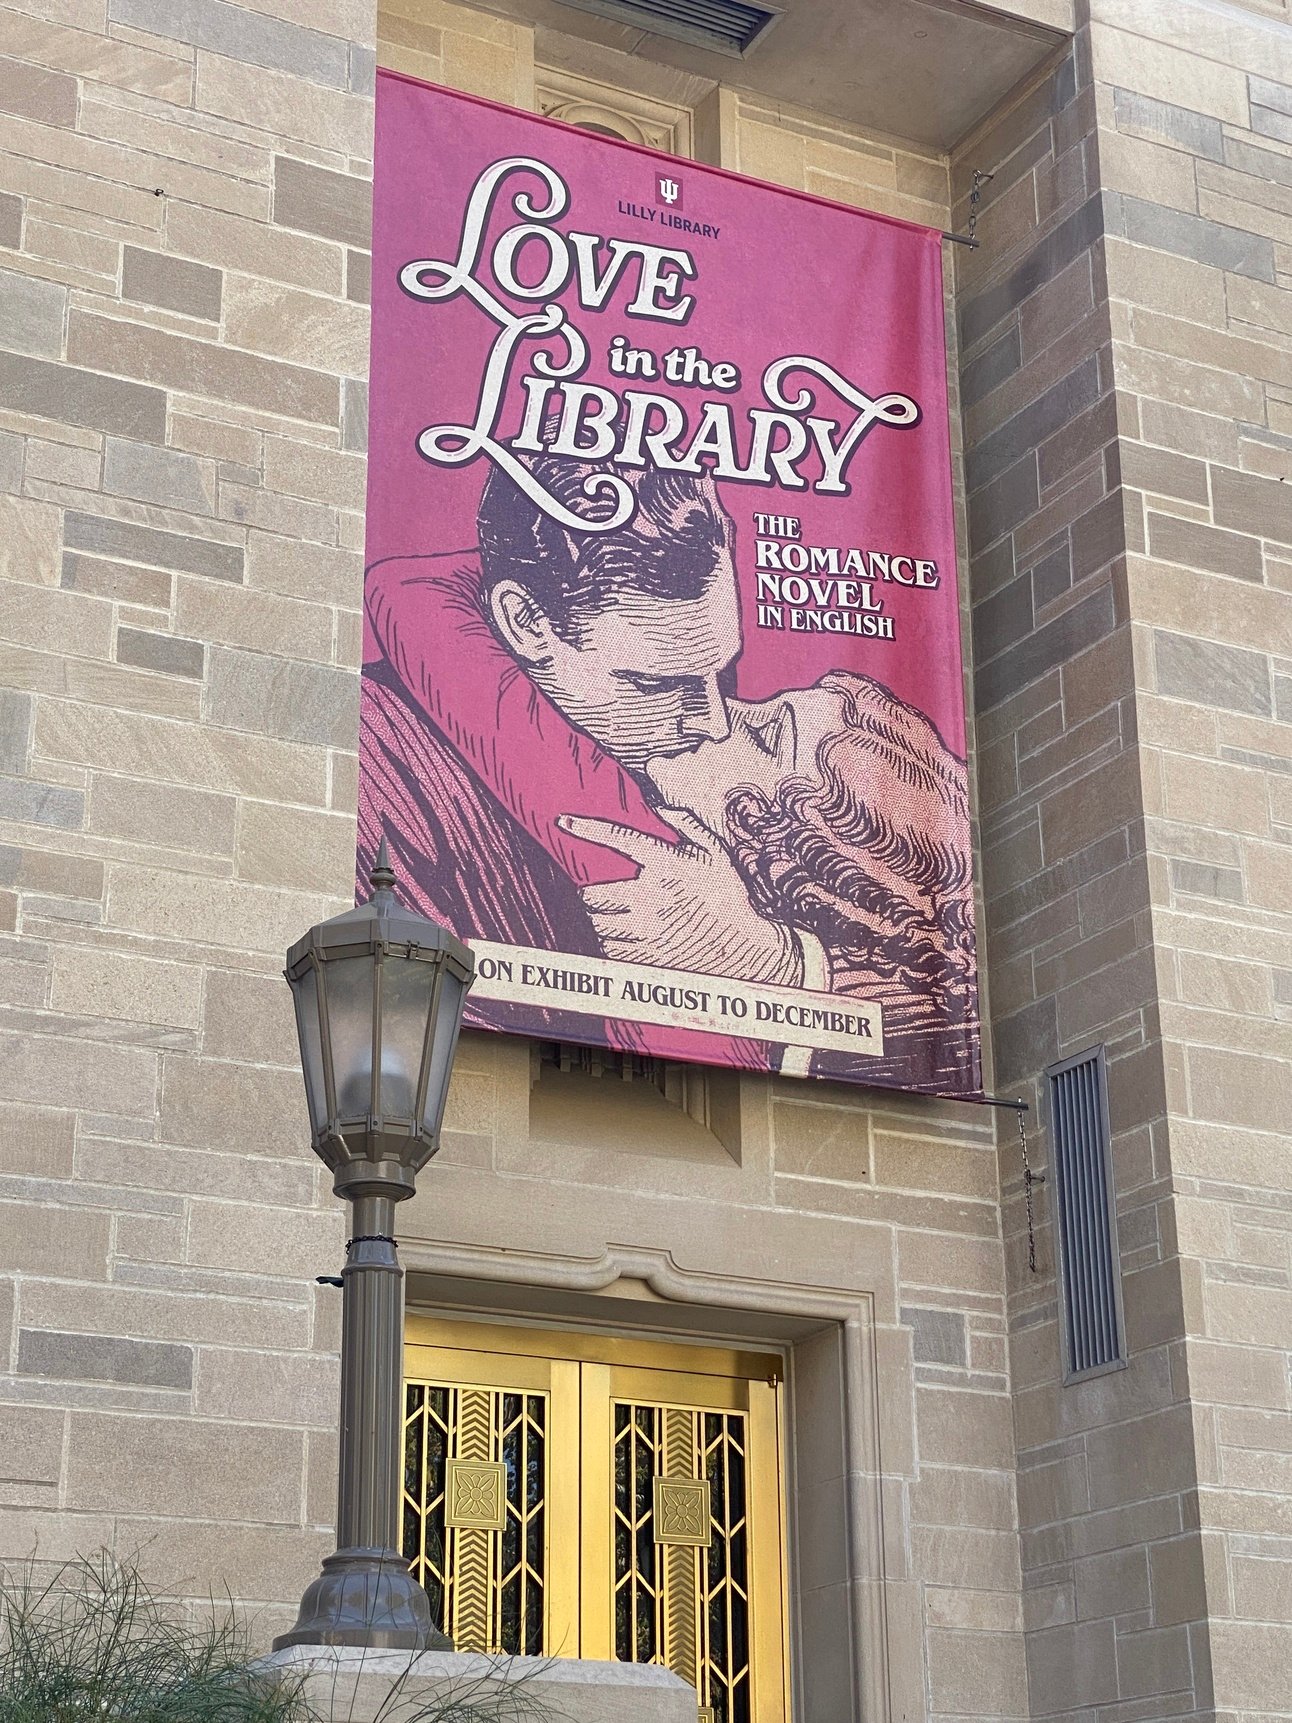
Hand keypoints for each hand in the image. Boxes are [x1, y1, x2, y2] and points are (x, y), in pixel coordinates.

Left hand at [557, 806, 803, 984]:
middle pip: (593, 895)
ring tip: (611, 919)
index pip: (617, 838)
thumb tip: (660, 807)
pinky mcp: (646, 954)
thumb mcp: (715, 852)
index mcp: (665, 864)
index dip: (586, 828)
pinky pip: (610, 949)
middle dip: (590, 895)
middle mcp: (650, 895)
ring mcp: (646, 927)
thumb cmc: (729, 896)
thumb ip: (686, 825)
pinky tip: (625, 939)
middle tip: (596, 897)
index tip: (563, 821)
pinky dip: (611, 944)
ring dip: (600, 920)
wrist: (744, 947)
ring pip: (599, 924)